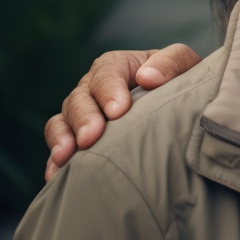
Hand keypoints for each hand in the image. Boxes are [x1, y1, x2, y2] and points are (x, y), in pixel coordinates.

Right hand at [43, 44, 203, 180]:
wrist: (179, 107)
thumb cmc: (181, 82)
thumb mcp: (184, 65)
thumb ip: (171, 62)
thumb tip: (148, 77)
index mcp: (119, 65)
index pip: (107, 72)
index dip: (109, 91)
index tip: (118, 111)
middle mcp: (94, 87)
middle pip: (80, 98)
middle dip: (84, 118)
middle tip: (91, 137)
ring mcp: (82, 113)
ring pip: (62, 121)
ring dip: (62, 138)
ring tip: (67, 156)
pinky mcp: (76, 138)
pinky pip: (58, 147)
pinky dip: (55, 161)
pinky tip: (57, 176)